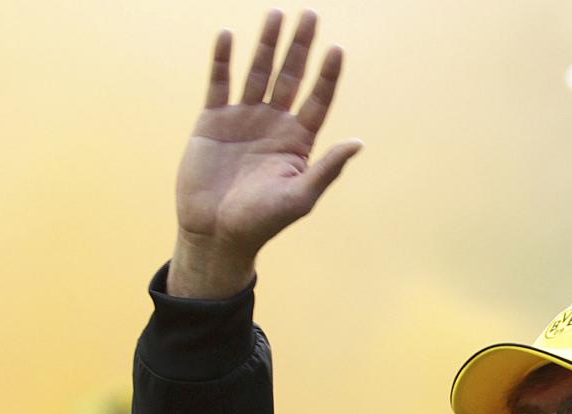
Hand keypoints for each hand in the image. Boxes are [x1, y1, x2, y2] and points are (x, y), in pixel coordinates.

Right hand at [169, 9, 362, 298]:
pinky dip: (223, 61)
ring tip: (275, 14)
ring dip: (266, 44)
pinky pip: (219, 84)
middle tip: (310, 14)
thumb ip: (327, 168)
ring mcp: (242, 119)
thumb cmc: (261, 222)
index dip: (327, 75)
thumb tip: (358, 142)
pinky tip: (228, 37)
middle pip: (290, 76)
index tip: (337, 49)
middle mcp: (273, 124)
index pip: (317, 100)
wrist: (215, 234)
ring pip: (257, 72)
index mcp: (297, 141)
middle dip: (300, 47)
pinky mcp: (213, 121)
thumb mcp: (299, 198)